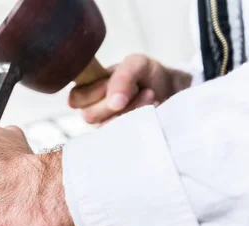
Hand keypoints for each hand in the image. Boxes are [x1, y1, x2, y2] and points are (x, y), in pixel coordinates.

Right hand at [69, 54, 191, 124]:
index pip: (75, 98)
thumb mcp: (137, 64)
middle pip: (89, 115)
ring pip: (107, 126)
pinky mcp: (123, 138)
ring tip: (148, 95)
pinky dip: (139, 119)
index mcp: (89, 91)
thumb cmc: (148, 76)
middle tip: (136, 88)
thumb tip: (114, 101)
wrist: (173, 91)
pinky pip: (123, 135)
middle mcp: (94, 111)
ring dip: (131, 108)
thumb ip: (122, 76)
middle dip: (115, 100)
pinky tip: (150, 108)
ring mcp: (108, 126)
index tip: (112, 82)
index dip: (93, 92)